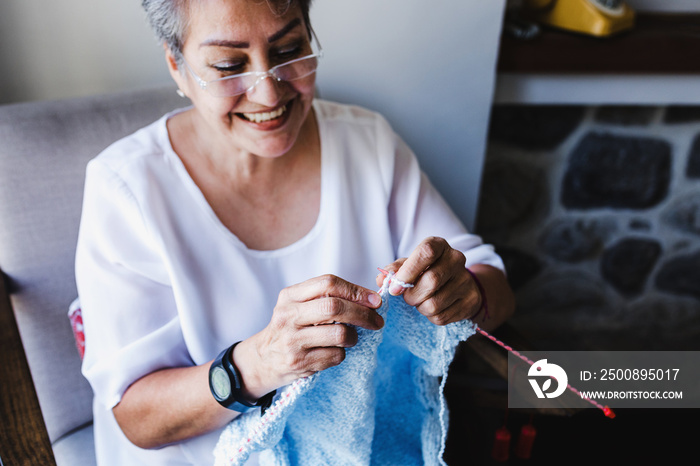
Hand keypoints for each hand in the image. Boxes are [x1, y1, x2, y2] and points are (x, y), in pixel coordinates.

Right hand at [240, 275, 383, 397]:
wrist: (262, 359)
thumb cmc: (290, 328)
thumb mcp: (298, 305)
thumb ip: (326, 298)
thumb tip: (370, 300)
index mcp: (290, 296)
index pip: (328, 283)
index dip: (356, 290)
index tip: (374, 300)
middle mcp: (288, 315)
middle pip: (335, 307)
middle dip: (363, 314)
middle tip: (377, 321)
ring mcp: (292, 340)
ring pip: (340, 334)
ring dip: (354, 337)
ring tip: (351, 338)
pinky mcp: (299, 362)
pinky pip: (336, 356)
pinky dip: (342, 354)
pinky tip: (333, 352)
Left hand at [376, 237, 482, 325]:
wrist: (457, 284)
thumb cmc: (427, 271)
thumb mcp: (409, 266)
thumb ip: (394, 271)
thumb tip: (382, 279)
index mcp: (439, 245)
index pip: (426, 252)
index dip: (408, 272)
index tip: (395, 288)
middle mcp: (456, 259)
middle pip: (431, 281)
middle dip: (412, 295)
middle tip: (407, 297)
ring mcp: (466, 280)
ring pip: (435, 303)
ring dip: (420, 307)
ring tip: (421, 301)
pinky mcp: (470, 301)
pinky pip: (442, 317)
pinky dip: (430, 317)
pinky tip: (433, 307)